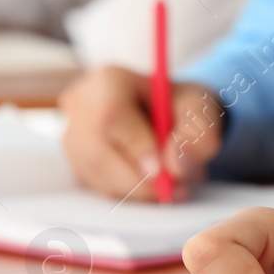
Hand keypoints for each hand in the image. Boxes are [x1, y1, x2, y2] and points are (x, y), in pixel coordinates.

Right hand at [59, 66, 223, 200]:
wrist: (165, 112)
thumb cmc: (180, 106)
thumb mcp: (202, 110)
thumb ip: (198, 134)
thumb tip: (175, 165)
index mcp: (109, 80)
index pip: (111, 116)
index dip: (136, 147)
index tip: (162, 172)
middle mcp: (81, 105)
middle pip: (97, 151)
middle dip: (139, 179)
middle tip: (175, 190)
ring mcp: (72, 136)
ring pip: (96, 174)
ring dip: (136, 190)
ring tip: (172, 186)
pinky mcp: (75, 162)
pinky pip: (97, 186)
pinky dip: (128, 194)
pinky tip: (152, 186)